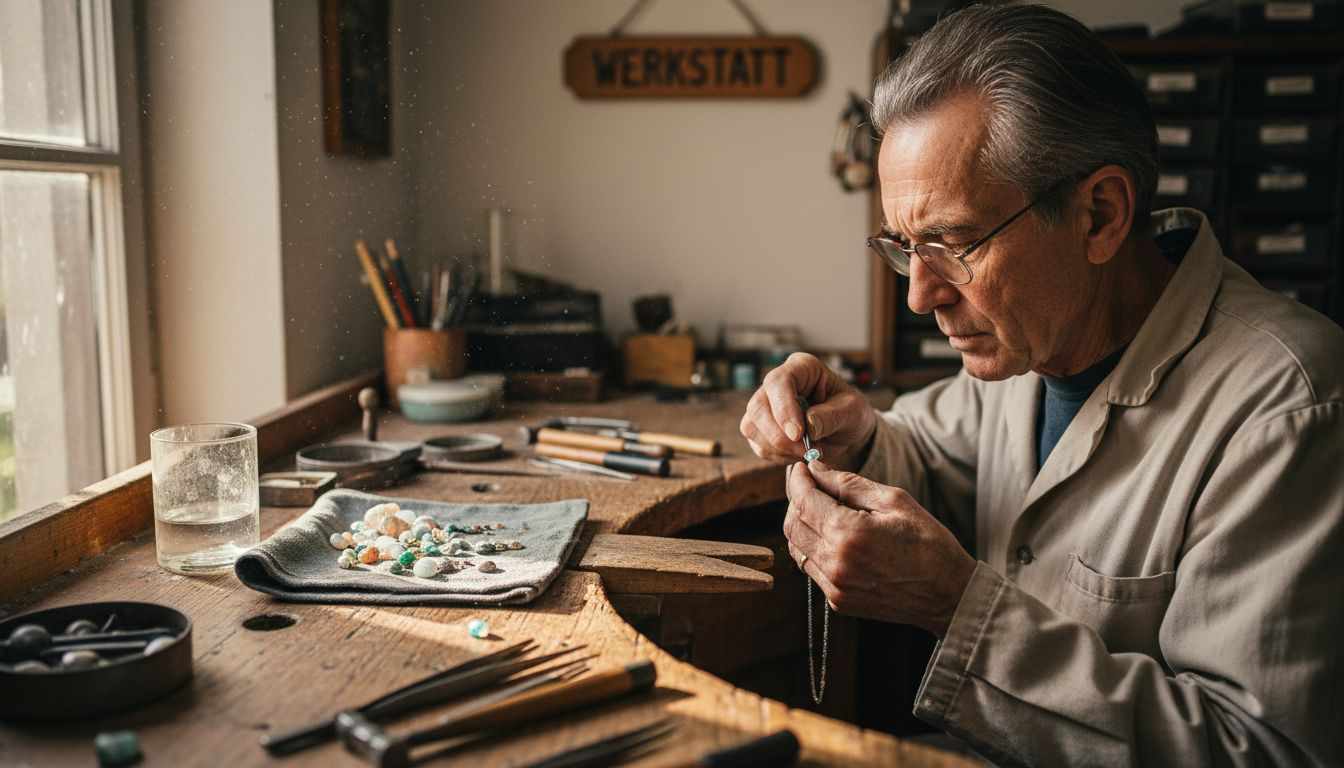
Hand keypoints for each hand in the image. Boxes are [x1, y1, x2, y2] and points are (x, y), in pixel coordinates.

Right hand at [739, 353, 877, 470]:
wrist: (845, 432)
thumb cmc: (850, 413)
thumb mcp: (853, 412)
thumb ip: (833, 416)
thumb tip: (809, 425)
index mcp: (801, 368)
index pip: (778, 382)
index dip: (783, 408)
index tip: (798, 433)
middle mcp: (777, 384)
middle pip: (758, 406)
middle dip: (778, 435)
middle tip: (804, 450)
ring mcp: (765, 405)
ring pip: (751, 427)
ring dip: (777, 448)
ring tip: (806, 452)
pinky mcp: (760, 428)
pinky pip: (756, 445)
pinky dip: (776, 456)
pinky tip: (797, 454)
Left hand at [784, 461, 975, 637]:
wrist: (948, 594)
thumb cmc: (928, 543)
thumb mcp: (894, 501)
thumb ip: (848, 484)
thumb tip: (816, 470)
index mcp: (848, 533)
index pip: (803, 500)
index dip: (798, 480)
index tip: (802, 468)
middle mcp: (834, 562)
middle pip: (792, 524)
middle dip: (796, 500)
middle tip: (811, 486)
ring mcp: (834, 586)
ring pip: (796, 547)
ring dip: (802, 525)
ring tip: (822, 510)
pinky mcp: (838, 600)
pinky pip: (811, 568)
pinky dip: (813, 548)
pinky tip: (833, 537)